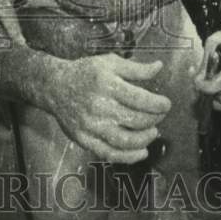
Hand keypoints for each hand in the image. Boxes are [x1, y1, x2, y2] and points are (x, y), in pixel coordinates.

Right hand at [48, 55, 171, 163]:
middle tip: (159, 116)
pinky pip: (110, 154)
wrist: (55, 86)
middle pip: (136, 120)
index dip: (159, 104)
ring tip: (152, 132)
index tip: (166, 104)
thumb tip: (158, 67)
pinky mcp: (85, 139)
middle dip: (155, 119)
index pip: (141, 99)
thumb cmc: (85, 73)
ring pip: (126, 141)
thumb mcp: (110, 63)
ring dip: (145, 139)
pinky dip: (129, 157)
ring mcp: (91, 126)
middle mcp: (99, 106)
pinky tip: (141, 152)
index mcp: (107, 84)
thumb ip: (136, 68)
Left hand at [194, 15, 220, 111]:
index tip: (196, 81)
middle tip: (200, 77)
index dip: (208, 86)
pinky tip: (217, 87)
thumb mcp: (212, 43)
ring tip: (210, 79)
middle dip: (207, 87)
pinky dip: (220, 100)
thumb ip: (205, 62)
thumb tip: (198, 80)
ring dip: (213, 93)